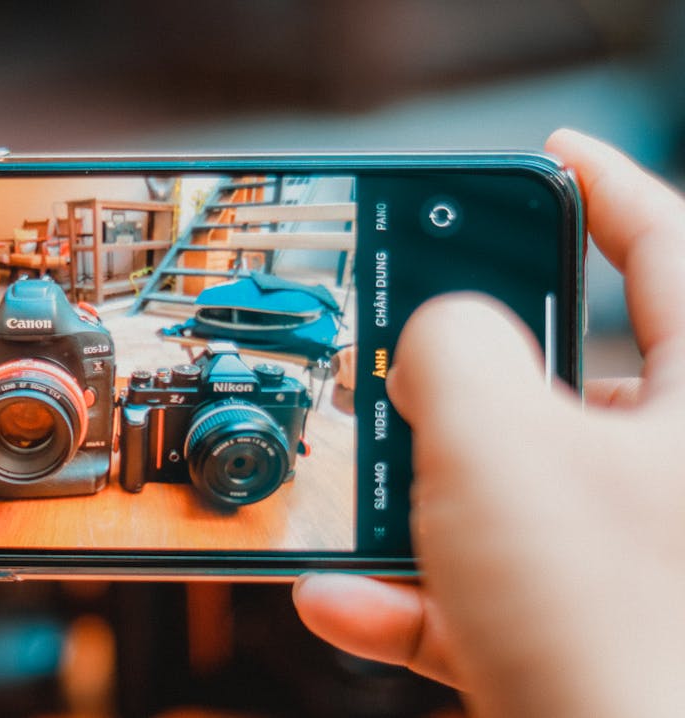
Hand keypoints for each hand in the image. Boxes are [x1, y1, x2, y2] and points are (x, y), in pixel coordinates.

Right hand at [292, 130, 684, 716]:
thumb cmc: (612, 627)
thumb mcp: (497, 443)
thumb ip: (451, 350)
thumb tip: (436, 344)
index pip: (669, 247)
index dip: (600, 186)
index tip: (544, 159)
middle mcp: (683, 473)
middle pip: (578, 376)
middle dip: (473, 369)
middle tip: (409, 350)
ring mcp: (642, 560)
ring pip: (518, 493)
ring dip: (416, 500)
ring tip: (353, 497)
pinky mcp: (592, 634)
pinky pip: (494, 591)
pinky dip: (416, 593)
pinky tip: (347, 599)